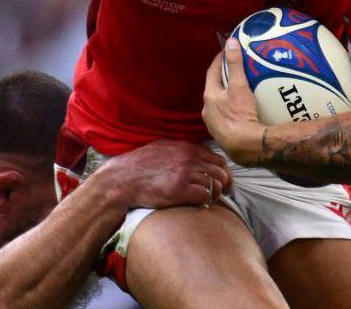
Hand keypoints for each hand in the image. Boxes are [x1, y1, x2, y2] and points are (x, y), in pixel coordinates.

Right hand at [95, 140, 232, 209]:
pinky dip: (206, 201)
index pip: (217, 159)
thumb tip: (195, 155)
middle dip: (226, 184)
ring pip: (216, 184)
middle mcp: (188, 158)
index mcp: (185, 147)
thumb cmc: (139, 166)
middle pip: (221, 172)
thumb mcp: (161, 147)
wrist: (123, 179)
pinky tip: (200, 204)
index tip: (225, 180)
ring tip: (212, 200)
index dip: (224, 171)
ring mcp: (185, 173)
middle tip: (227, 194)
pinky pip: (205, 195)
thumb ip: (180, 150)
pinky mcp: (180, 190)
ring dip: (216, 194)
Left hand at [201, 38, 264, 164]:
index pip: (212, 72)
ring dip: (226, 97)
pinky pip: (226, 118)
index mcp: (209, 96)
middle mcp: (208, 110)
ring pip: (219, 105)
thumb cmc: (240, 114)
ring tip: (239, 91)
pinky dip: (232, 111)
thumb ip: (235, 65)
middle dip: (222, 79)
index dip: (219, 61)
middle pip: (214, 89)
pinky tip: (242, 112)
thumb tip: (230, 42)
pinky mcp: (222, 135)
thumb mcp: (239, 86)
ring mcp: (214, 124)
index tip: (227, 52)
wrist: (244, 147)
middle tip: (234, 71)